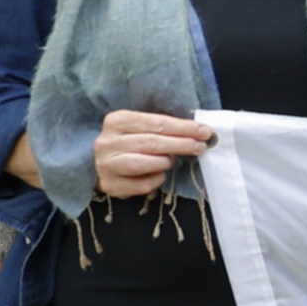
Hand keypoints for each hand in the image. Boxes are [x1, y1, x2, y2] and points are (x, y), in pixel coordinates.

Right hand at [94, 108, 213, 199]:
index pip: (155, 123)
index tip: (204, 131)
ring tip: (172, 161)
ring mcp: (106, 164)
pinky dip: (155, 180)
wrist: (102, 163)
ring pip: (141, 163)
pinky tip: (159, 174)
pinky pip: (140, 185)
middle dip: (180, 144)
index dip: (183, 127)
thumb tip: (198, 131)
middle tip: (200, 146)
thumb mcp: (140, 128)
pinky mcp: (110, 185)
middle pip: (151, 142)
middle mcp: (107, 141)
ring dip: (164, 163)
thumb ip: (162, 127)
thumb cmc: (129, 142)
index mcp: (117, 120)